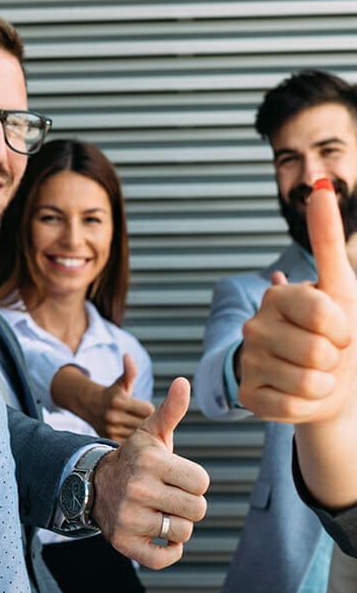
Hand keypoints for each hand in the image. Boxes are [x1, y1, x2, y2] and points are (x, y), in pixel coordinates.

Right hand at [51, 356, 153, 442]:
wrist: (89, 408)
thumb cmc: (112, 393)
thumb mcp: (121, 382)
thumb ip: (129, 371)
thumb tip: (127, 356)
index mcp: (118, 401)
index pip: (148, 410)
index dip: (148, 409)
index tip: (142, 407)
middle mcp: (113, 416)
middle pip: (144, 423)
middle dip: (145, 421)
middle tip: (137, 417)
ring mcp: (110, 430)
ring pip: (138, 434)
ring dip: (140, 431)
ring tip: (132, 425)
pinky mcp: (108, 440)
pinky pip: (130, 442)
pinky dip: (132, 439)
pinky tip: (128, 434)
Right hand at [90, 376, 208, 568]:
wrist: (95, 486)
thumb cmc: (135, 460)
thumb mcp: (150, 433)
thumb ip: (171, 410)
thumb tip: (183, 382)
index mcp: (151, 462)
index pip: (202, 482)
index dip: (194, 481)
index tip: (176, 477)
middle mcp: (138, 489)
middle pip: (197, 509)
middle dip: (188, 504)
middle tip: (169, 497)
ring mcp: (129, 518)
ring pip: (182, 533)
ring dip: (177, 527)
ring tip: (160, 513)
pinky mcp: (123, 543)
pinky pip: (163, 559)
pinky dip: (168, 552)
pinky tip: (160, 537)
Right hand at [238, 183, 356, 508]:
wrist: (334, 383)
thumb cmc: (340, 333)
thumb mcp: (341, 287)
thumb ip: (327, 239)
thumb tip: (322, 184)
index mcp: (278, 296)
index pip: (323, 313)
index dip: (344, 327)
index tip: (340, 329)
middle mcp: (255, 325)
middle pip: (315, 351)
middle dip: (335, 359)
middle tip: (328, 355)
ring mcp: (249, 361)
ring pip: (305, 381)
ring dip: (324, 384)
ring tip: (317, 374)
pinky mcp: (248, 396)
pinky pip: (288, 407)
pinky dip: (307, 406)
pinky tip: (302, 395)